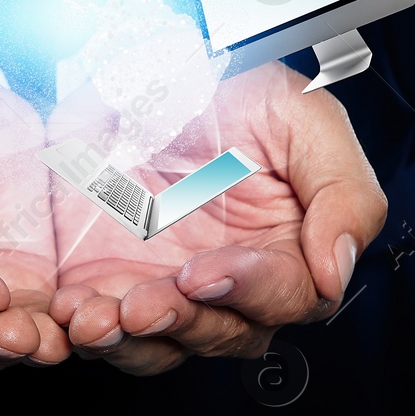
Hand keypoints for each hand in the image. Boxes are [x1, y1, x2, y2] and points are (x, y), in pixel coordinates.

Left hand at [46, 61, 386, 375]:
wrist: (130, 69)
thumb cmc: (225, 88)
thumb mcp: (299, 113)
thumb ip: (342, 191)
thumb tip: (338, 269)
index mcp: (287, 243)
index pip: (290, 295)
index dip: (254, 289)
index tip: (213, 269)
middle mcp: (229, 276)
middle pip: (226, 333)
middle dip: (186, 322)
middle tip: (148, 302)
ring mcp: (167, 285)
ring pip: (161, 346)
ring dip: (132, 341)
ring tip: (102, 318)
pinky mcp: (107, 285)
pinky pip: (101, 330)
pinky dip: (86, 330)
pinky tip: (72, 313)